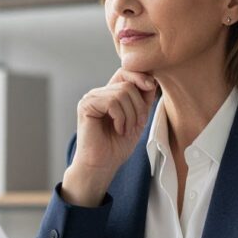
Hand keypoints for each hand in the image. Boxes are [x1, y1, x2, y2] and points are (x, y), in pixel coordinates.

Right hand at [62, 69, 156, 205]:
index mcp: (109, 94)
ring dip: (131, 115)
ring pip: (122, 92)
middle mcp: (99, 93)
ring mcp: (91, 98)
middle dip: (139, 106)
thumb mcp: (138, 119)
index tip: (152, 88)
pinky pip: (113, 102)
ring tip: (126, 130)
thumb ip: (143, 99)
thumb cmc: (117, 146)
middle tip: (136, 125)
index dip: (141, 76)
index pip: (126, 72)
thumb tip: (152, 79)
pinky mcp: (86, 105)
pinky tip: (117, 129)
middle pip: (128, 83)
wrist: (102, 165)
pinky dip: (121, 118)